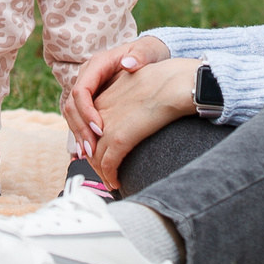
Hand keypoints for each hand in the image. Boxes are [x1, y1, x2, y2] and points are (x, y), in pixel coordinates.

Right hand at [62, 34, 171, 156]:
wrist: (149, 55)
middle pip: (72, 105)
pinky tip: (89, 151)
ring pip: (72, 114)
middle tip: (92, 150)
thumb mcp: (148, 51)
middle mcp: (87, 76)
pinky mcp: (91, 100)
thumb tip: (128, 64)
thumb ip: (140, 56)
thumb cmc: (149, 53)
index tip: (100, 129)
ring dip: (79, 135)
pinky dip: (82, 134)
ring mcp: (87, 89)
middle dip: (80, 129)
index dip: (87, 112)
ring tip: (89, 155)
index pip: (81, 90)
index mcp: (97, 65)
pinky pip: (80, 118)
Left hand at [87, 56, 199, 186]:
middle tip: (105, 174)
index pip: (88, 127)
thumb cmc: (165, 80)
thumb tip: (132, 112)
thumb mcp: (137, 85)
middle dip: (94, 162)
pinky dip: (110, 176)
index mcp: (103, 98)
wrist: (175, 81)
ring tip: (111, 183)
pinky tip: (117, 183)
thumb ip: (128, 99)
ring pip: (95, 157)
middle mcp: (99, 112)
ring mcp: (107, 126)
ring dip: (102, 174)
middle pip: (88, 143)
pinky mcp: (120, 138)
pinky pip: (108, 164)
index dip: (93, 144)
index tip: (101, 156)